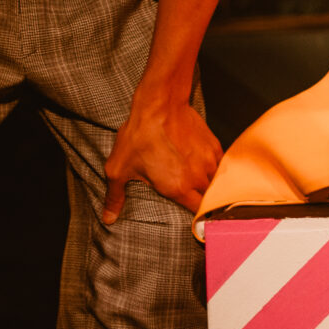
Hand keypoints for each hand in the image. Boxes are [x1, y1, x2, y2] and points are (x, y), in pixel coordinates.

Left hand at [101, 85, 223, 221]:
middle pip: (209, 199)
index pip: (197, 213)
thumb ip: (115, 197)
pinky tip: (203, 168)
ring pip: (217, 182)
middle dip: (204, 203)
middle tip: (196, 204)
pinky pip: (220, 165)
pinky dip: (215, 169)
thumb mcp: (118, 169)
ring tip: (200, 187)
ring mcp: (209, 160)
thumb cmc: (138, 137)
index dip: (198, 219)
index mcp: (178, 188)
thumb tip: (108, 219)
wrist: (159, 106)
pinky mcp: (214, 146)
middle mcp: (198, 177)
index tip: (195, 222)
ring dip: (210, 186)